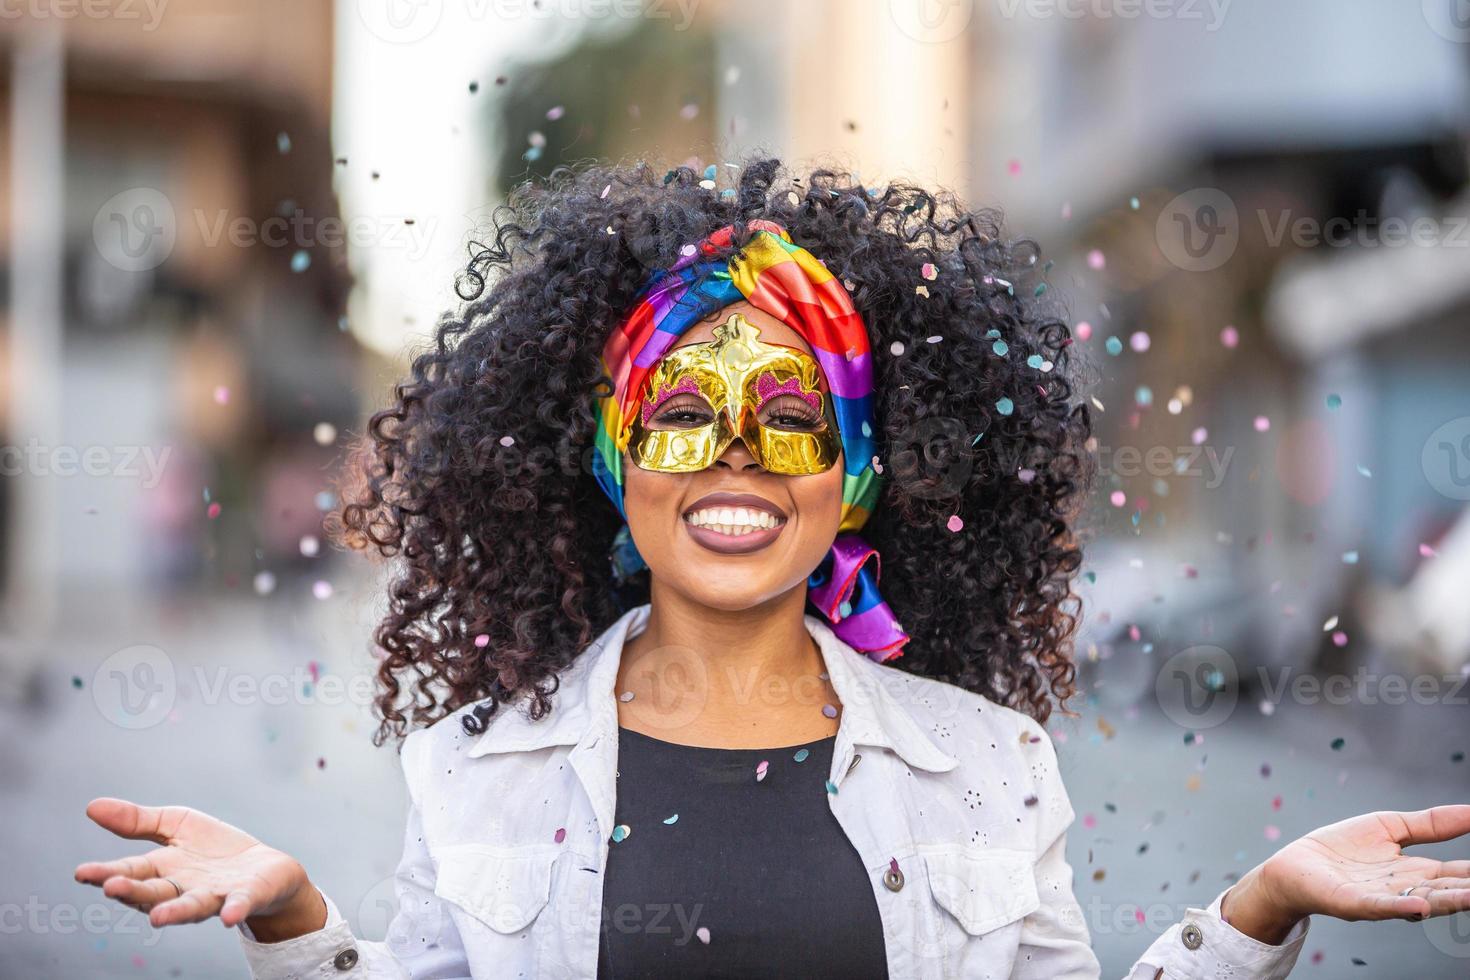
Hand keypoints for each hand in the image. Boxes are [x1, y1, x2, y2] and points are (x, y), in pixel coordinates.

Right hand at [74, 797, 326, 941]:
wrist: (264, 867)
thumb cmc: (212, 849)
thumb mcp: (175, 825)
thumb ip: (137, 822)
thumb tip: (91, 807)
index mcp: (163, 870)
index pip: (130, 872)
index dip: (106, 873)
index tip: (82, 873)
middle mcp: (183, 888)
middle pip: (154, 893)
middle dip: (133, 892)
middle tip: (111, 888)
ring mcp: (214, 895)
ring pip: (191, 907)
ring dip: (175, 912)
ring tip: (158, 918)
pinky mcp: (246, 896)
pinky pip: (239, 905)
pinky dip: (234, 909)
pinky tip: (228, 915)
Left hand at [1224, 805, 1469, 944]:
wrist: (1298, 863)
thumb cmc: (1345, 848)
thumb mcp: (1391, 827)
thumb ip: (1431, 823)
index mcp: (1417, 873)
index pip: (1458, 875)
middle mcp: (1405, 890)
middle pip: (1446, 892)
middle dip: (1469, 891)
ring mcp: (1381, 898)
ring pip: (1420, 902)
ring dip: (1448, 901)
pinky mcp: (1353, 902)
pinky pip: (1380, 906)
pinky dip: (1400, 906)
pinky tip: (1420, 905)